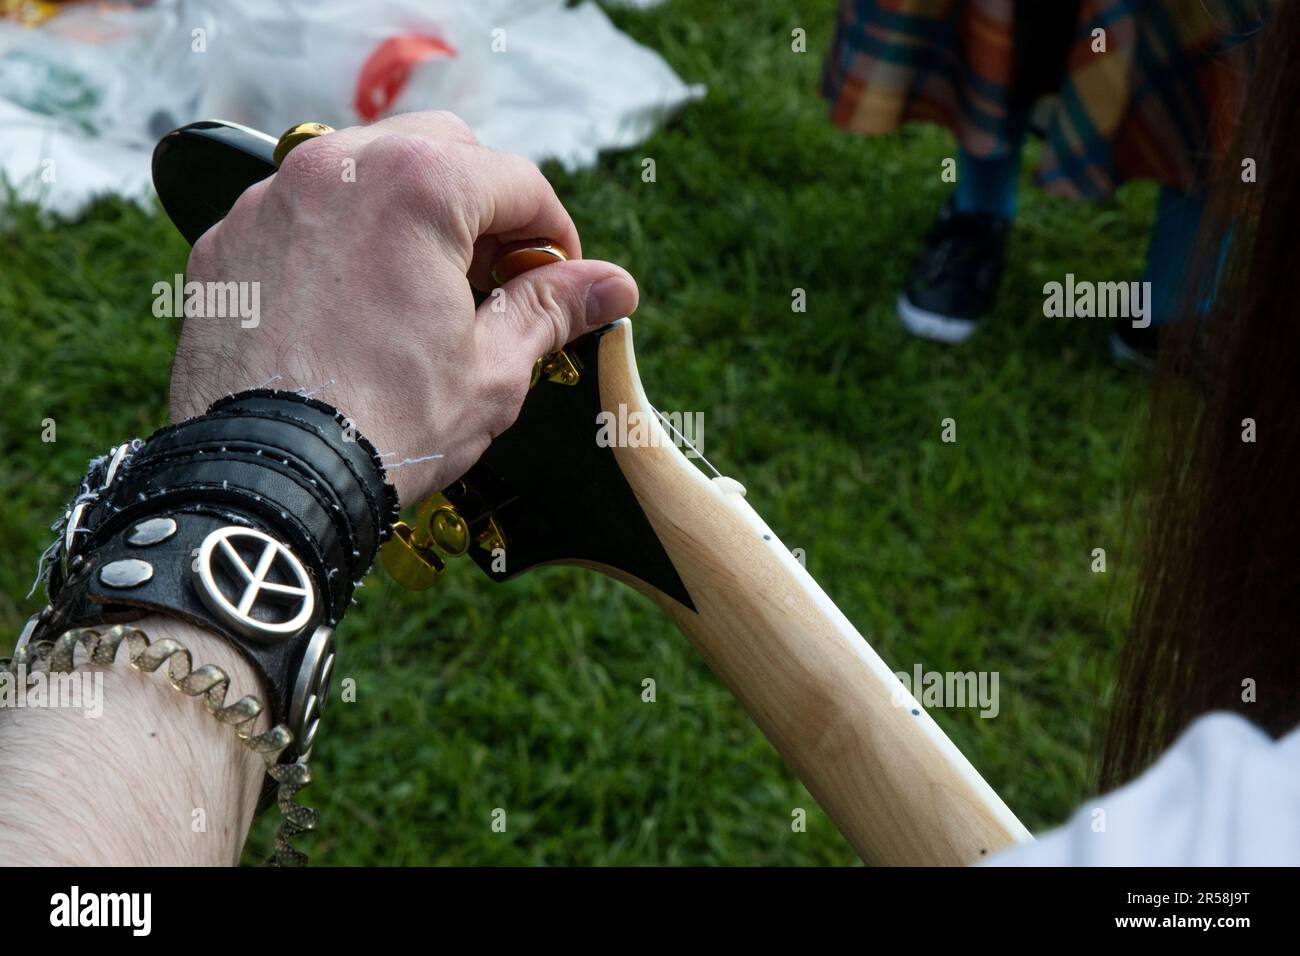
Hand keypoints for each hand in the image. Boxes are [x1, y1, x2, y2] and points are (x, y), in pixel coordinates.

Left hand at [169, 110, 638, 505]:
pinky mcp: (228, 239)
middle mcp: (338, 166)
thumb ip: (552, 309)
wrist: (267, 481)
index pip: (519, 182)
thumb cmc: (386, 427)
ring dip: (411, 213)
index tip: (561, 283)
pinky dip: (341, 239)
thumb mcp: (493, 370)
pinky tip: (356, 304)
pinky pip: (304, 212)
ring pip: (367, 170)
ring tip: (425, 289)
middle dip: (482, 207)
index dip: (554, 236)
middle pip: (442, 152)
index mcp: (419, 186)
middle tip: (496, 280)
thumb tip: (616, 285)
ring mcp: (273, 198)